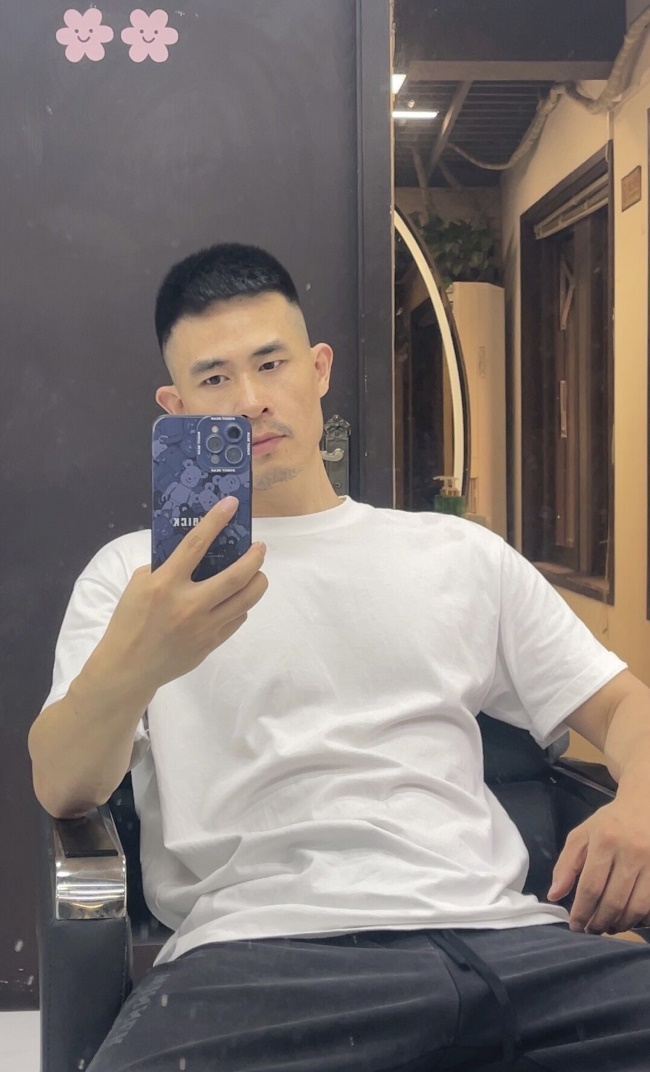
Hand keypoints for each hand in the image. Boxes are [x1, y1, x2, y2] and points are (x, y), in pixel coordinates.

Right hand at [100, 496, 267, 690]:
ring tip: (258, 572)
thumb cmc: (129, 621)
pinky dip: (241, 604)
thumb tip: (191, 554)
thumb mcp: (138, 586)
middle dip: (254, 557)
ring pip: (246, 599)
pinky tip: (238, 597)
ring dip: (258, 581)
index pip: (196, 544)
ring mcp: (204, 626)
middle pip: (236, 575)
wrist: (129, 667)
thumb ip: (163, 568)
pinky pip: (237, 618)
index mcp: (165, 584)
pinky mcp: (211, 643)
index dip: (215, 520)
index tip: (230, 504)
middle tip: (259, 547)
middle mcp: (189, 604)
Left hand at [548, 799, 649, 933]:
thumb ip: (566, 864)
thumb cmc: (609, 823)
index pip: (591, 886)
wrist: (645, 804)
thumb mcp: (582, 835)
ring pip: (636, 907)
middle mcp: (631, 851)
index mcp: (605, 840)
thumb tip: (554, 895)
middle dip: (599, 922)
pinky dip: (641, 918)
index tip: (575, 926)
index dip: (582, 911)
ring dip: (620, 924)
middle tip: (591, 930)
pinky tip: (629, 918)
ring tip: (608, 926)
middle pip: (614, 900)